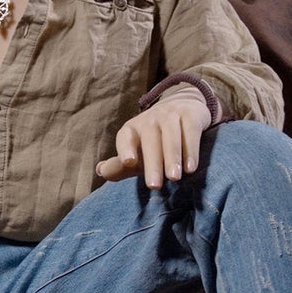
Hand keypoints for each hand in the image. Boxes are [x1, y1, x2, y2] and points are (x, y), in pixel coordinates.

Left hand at [95, 90, 211, 186]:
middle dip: (151, 163)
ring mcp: (171, 115)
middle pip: (150, 141)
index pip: (125, 137)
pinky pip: (190, 132)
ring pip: (171, 137)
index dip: (125, 148)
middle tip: (153, 186)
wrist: (184, 106)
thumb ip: (120, 165)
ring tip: (174, 178)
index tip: (127, 162)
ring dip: (172, 157)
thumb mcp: (138, 151)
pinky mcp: (191, 115)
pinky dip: (191, 150)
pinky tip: (191, 167)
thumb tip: (100, 171)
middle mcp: (150, 120)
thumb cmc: (156, 140)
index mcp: (132, 129)